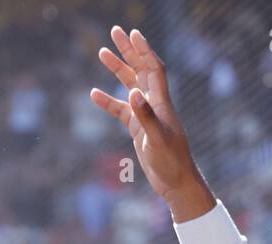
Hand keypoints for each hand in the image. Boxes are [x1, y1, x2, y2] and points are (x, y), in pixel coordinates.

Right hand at [92, 26, 213, 221]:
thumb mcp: (157, 139)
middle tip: (114, 31)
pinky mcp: (139, 129)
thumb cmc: (172, 162)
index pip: (153, 69)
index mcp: (162, 104)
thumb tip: (132, 92)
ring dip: (118, 69)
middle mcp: (155, 105)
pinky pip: (121, 110)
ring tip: (102, 52)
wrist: (176, 183)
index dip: (144, 50)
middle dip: (129, 51)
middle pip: (141, 70)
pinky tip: (94, 94)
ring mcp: (146, 116)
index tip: (133, 33)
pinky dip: (108, 101)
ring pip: (130, 86)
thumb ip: (145, 116)